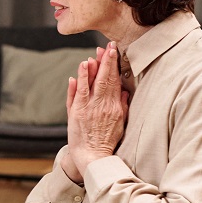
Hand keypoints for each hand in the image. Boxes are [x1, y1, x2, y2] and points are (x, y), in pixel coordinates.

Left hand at [66, 42, 129, 177]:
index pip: (115, 81)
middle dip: (107, 61)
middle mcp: (104, 105)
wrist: (93, 156)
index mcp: (115, 107)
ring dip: (95, 66)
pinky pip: (80, 91)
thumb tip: (124, 90)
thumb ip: (122, 105)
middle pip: (106, 78)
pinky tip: (82, 67)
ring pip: (94, 82)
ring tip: (97, 52)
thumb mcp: (120, 123)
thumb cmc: (106, 141)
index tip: (115, 51)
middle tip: (108, 45)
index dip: (114, 65)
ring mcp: (90, 108)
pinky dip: (81, 78)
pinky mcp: (77, 111)